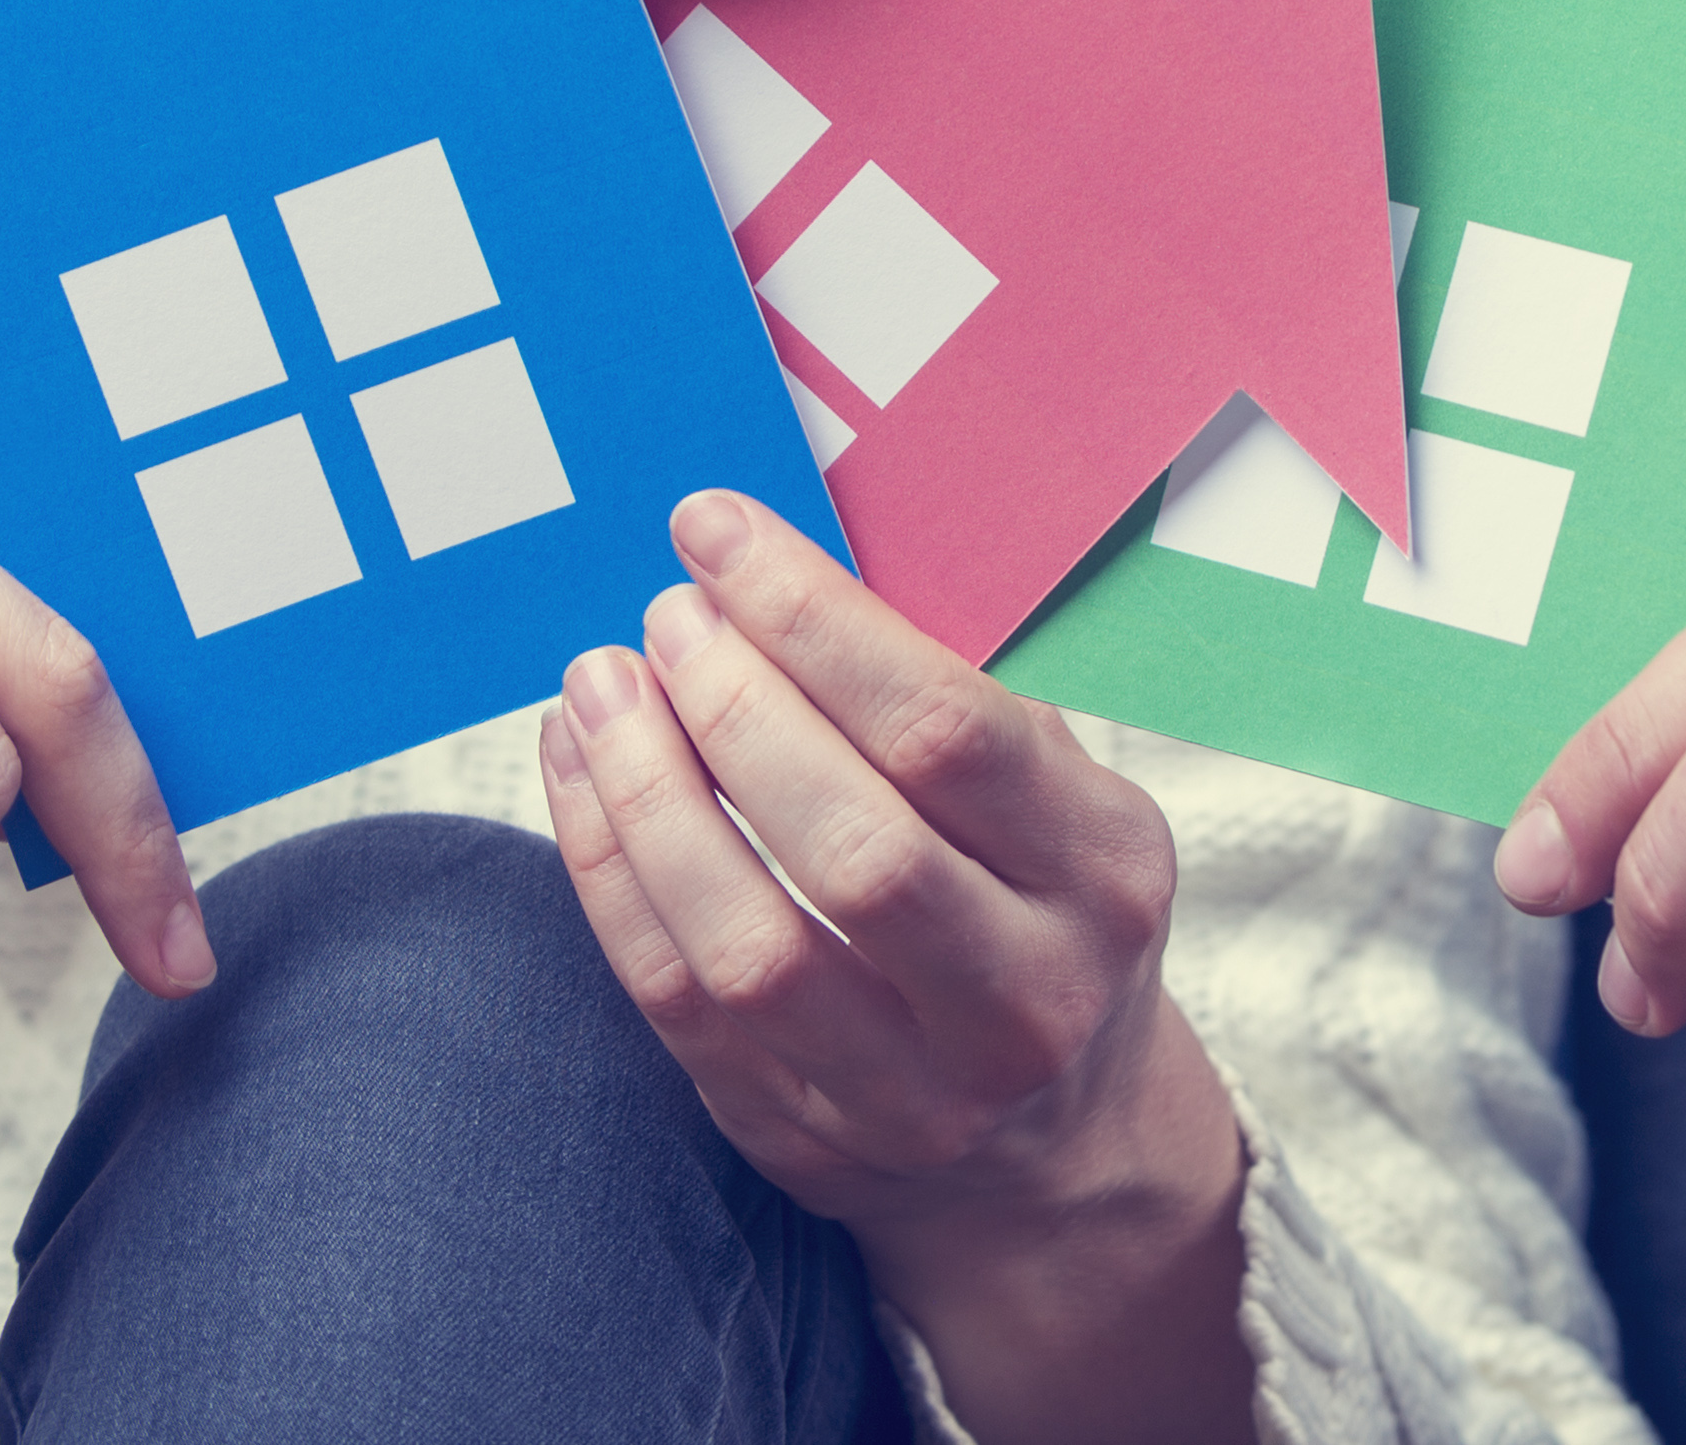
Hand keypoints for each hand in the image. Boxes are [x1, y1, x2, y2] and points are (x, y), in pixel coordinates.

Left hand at [545, 490, 1253, 1444]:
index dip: (816, 622)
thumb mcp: (1064, 799)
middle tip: (664, 616)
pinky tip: (584, 775)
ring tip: (598, 686)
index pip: (950, 732)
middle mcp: (1024, 997)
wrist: (1061, 1148)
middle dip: (733, 709)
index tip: (718, 536)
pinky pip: (676, 1004)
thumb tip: (790, 561)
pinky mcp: (803, 1140)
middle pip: (855, 850)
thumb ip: (957, 694)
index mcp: (1101, 873)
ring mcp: (912, 1093)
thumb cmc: (1040, 909)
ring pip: (749, 946)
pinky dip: (611, 877)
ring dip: (649, 796)